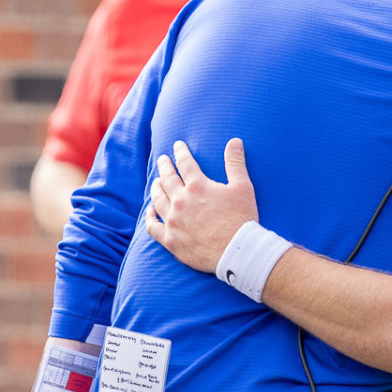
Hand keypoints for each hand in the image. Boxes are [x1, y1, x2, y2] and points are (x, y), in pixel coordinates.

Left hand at [146, 138, 257, 273]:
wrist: (236, 250)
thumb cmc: (241, 218)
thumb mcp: (243, 187)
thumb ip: (235, 163)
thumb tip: (234, 141)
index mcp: (198, 186)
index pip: (185, 163)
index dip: (181, 152)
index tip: (177, 145)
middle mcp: (181, 201)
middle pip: (167, 179)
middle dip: (164, 166)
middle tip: (162, 160)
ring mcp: (173, 221)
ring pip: (157, 199)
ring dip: (156, 188)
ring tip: (156, 182)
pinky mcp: (170, 239)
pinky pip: (153, 226)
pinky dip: (149, 217)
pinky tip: (149, 212)